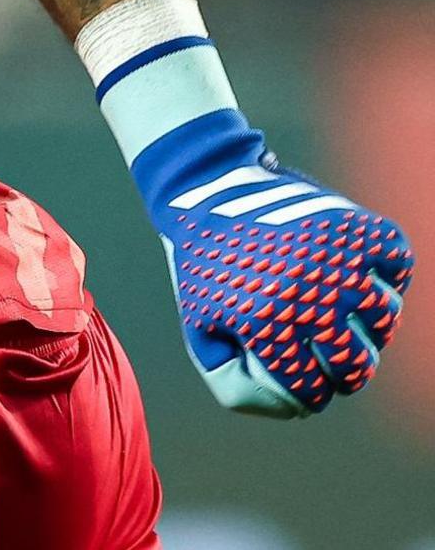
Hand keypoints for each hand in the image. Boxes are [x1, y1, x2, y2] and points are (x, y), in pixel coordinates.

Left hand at [135, 113, 412, 416]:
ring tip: (342, 316)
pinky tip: (357, 275)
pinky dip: (386, 275)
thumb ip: (237, 383)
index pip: (312, 392)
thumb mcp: (202, 327)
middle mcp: (309, 296)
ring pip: (384, 322)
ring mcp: (340, 261)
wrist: (206, 190)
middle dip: (345, 372)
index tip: (305, 382)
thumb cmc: (206, 266)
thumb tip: (298, 409)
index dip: (309, 394)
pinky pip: (397, 267)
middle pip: (357, 366)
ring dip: (367, 326)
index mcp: (266, 325)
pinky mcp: (360, 229)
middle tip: (331, 358)